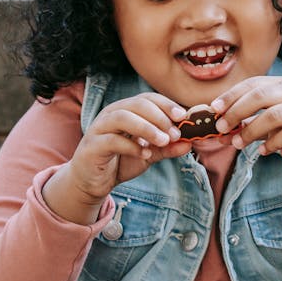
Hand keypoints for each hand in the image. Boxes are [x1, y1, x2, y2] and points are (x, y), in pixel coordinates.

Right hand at [45, 94, 189, 224]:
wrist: (93, 182)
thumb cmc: (121, 161)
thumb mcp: (149, 154)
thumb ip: (167, 148)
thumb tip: (190, 143)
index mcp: (126, 111)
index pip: (148, 98)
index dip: (166, 105)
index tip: (183, 116)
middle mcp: (112, 114)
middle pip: (137, 104)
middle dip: (160, 116)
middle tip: (175, 133)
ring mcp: (99, 128)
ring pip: (122, 117)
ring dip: (146, 127)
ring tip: (163, 140)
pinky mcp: (92, 146)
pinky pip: (112, 140)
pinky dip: (131, 146)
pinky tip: (144, 154)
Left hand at [212, 77, 281, 156]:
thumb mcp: (268, 118)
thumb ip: (246, 123)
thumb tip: (219, 134)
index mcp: (281, 84)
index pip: (253, 84)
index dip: (232, 95)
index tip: (215, 108)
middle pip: (262, 96)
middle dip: (237, 111)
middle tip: (221, 128)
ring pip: (274, 116)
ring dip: (251, 131)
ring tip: (238, 144)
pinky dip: (272, 143)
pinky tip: (262, 151)